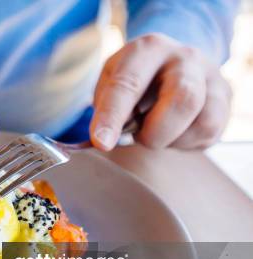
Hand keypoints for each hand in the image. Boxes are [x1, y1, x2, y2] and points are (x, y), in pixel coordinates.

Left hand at [90, 33, 231, 150]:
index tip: (101, 143)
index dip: (113, 117)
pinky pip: (208, 133)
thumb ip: (106, 106)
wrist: (172, 62)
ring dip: (169, 138)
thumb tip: (105, 138)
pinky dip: (183, 142)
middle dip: (154, 132)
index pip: (129, 84)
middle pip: (183, 99)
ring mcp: (211, 78)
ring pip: (201, 122)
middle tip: (137, 137)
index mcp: (149, 49)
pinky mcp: (224, 101)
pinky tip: (172, 130)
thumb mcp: (111, 80)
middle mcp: (185, 58)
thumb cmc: (135, 76)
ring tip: (154, 129)